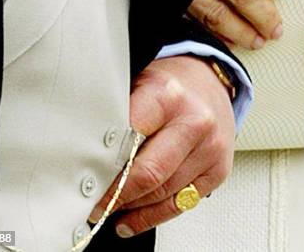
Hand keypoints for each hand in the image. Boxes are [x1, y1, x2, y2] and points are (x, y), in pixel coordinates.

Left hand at [88, 56, 234, 237]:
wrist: (211, 85)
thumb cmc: (172, 89)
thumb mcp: (140, 85)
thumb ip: (119, 117)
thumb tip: (89, 157)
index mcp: (168, 97)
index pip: (129, 138)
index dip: (103, 164)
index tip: (85, 180)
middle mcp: (194, 123)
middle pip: (148, 173)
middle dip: (115, 194)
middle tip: (93, 202)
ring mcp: (209, 149)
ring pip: (162, 194)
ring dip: (130, 207)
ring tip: (108, 209)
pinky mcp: (218, 171)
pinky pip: (180, 205)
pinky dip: (151, 217)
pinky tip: (132, 218)